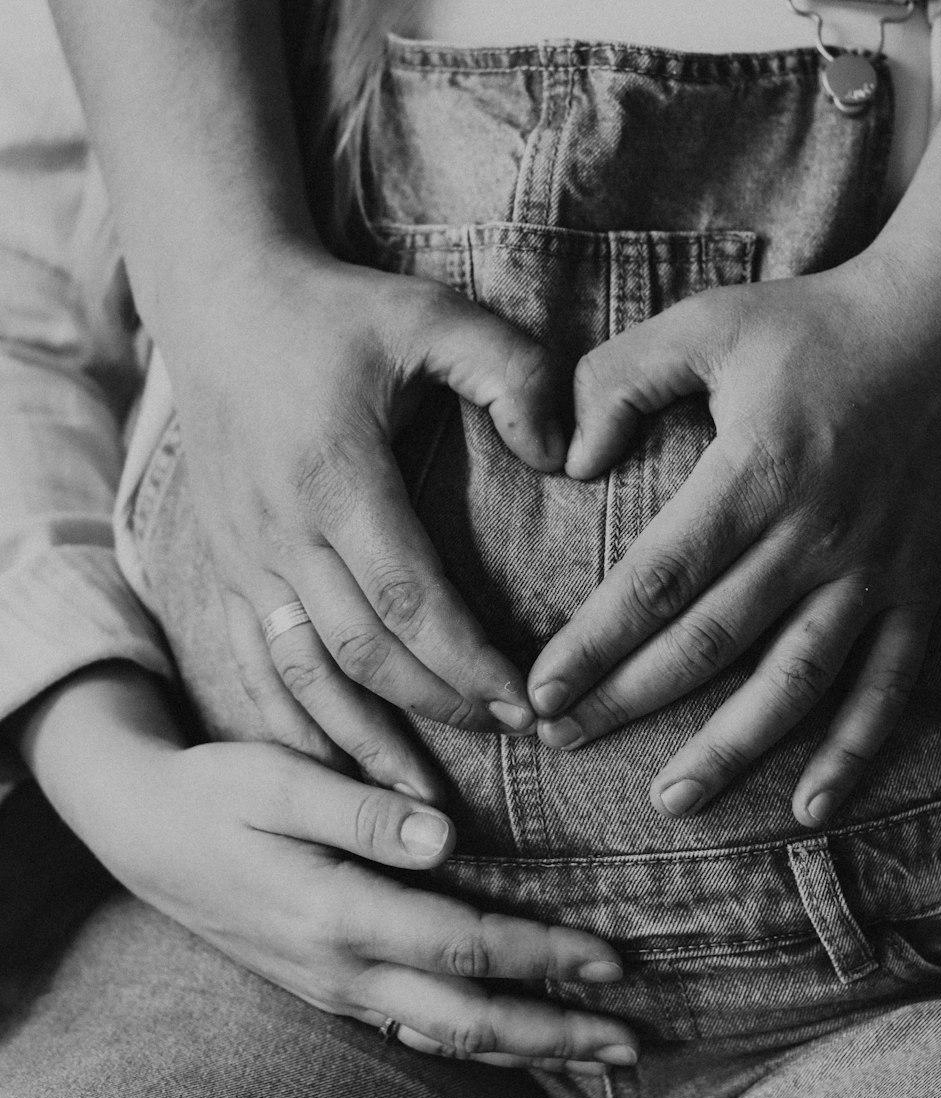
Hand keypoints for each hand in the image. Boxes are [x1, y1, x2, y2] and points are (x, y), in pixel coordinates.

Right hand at [21, 670, 636, 1072]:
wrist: (145, 834)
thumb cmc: (216, 792)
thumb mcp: (276, 780)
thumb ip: (360, 808)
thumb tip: (444, 836)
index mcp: (335, 911)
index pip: (461, 944)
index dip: (540, 955)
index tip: (610, 958)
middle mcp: (341, 966)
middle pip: (467, 1016)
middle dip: (554, 1031)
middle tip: (632, 1041)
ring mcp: (335, 985)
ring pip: (446, 1033)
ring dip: (526, 1045)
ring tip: (597, 1050)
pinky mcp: (331, 983)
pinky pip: (415, 1026)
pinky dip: (476, 1038)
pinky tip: (515, 1040)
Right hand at [162, 241, 567, 755]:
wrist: (220, 302)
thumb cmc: (339, 312)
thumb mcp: (434, 316)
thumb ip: (512, 374)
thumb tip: (564, 456)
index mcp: (336, 479)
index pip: (411, 601)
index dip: (471, 664)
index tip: (529, 702)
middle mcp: (281, 533)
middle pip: (364, 653)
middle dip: (440, 706)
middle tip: (511, 736)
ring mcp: (244, 557)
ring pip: (304, 676)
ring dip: (366, 740)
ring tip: (424, 796)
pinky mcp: (225, 566)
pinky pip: (255, 664)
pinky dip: (293, 725)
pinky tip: (333, 768)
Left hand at [527, 243, 940, 826]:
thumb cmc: (816, 324)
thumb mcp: (706, 323)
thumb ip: (620, 379)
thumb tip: (567, 459)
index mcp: (757, 471)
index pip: (658, 579)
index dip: (594, 642)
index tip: (539, 691)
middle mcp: (817, 535)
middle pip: (710, 642)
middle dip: (629, 702)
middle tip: (563, 744)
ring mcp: (875, 570)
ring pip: (795, 683)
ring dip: (730, 749)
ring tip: (671, 801)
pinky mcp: (921, 587)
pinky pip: (889, 686)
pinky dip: (854, 752)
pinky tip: (811, 806)